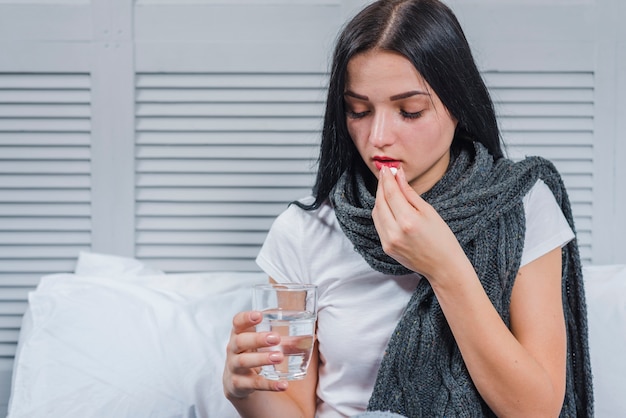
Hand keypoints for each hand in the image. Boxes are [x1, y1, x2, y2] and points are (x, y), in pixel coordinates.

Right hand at [223, 310, 288, 398]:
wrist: (237, 382)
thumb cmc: (253, 354)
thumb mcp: (261, 344)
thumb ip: (281, 339)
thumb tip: (309, 337)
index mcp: (238, 334)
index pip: (237, 322)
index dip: (246, 318)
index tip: (259, 315)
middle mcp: (233, 349)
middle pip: (240, 341)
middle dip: (257, 339)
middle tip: (275, 338)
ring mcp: (233, 367)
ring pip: (244, 362)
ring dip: (262, 359)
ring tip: (279, 357)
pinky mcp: (238, 384)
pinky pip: (253, 384)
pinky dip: (269, 385)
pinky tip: (283, 384)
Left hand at [371, 166, 469, 281]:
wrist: (443, 267)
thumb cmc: (442, 238)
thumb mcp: (429, 211)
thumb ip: (409, 193)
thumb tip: (398, 175)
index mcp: (407, 221)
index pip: (391, 193)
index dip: (387, 179)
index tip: (387, 168)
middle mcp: (394, 232)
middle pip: (380, 202)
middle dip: (381, 186)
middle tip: (386, 174)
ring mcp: (388, 242)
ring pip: (376, 213)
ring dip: (379, 198)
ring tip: (387, 188)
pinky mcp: (386, 247)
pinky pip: (378, 225)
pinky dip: (380, 212)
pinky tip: (387, 205)